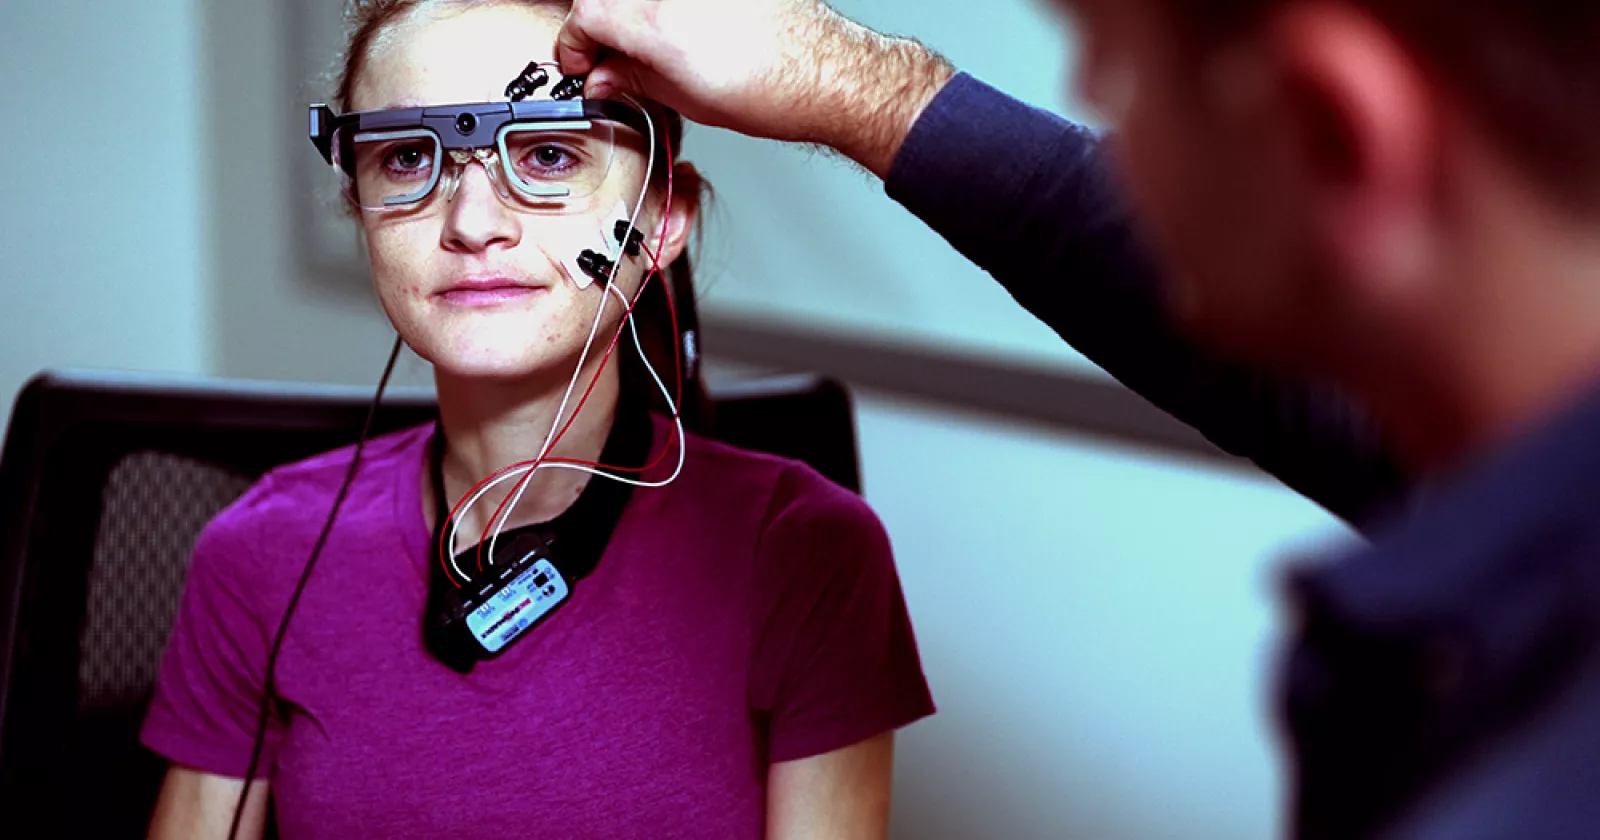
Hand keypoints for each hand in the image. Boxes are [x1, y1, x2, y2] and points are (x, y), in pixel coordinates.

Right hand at [557, 0, 954, 177]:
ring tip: (650, 46)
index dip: (574, 44)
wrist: (824, 73)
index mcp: (655, 22)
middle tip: (608, 57)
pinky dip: (669, 12)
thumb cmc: (772, 92)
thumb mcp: (685, 101)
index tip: (580, 60)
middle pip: (607, 0)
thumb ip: (633, 82)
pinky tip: (684, 31)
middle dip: (599, 28)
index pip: (584, 17)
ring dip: (634, 18)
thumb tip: (604, 80)